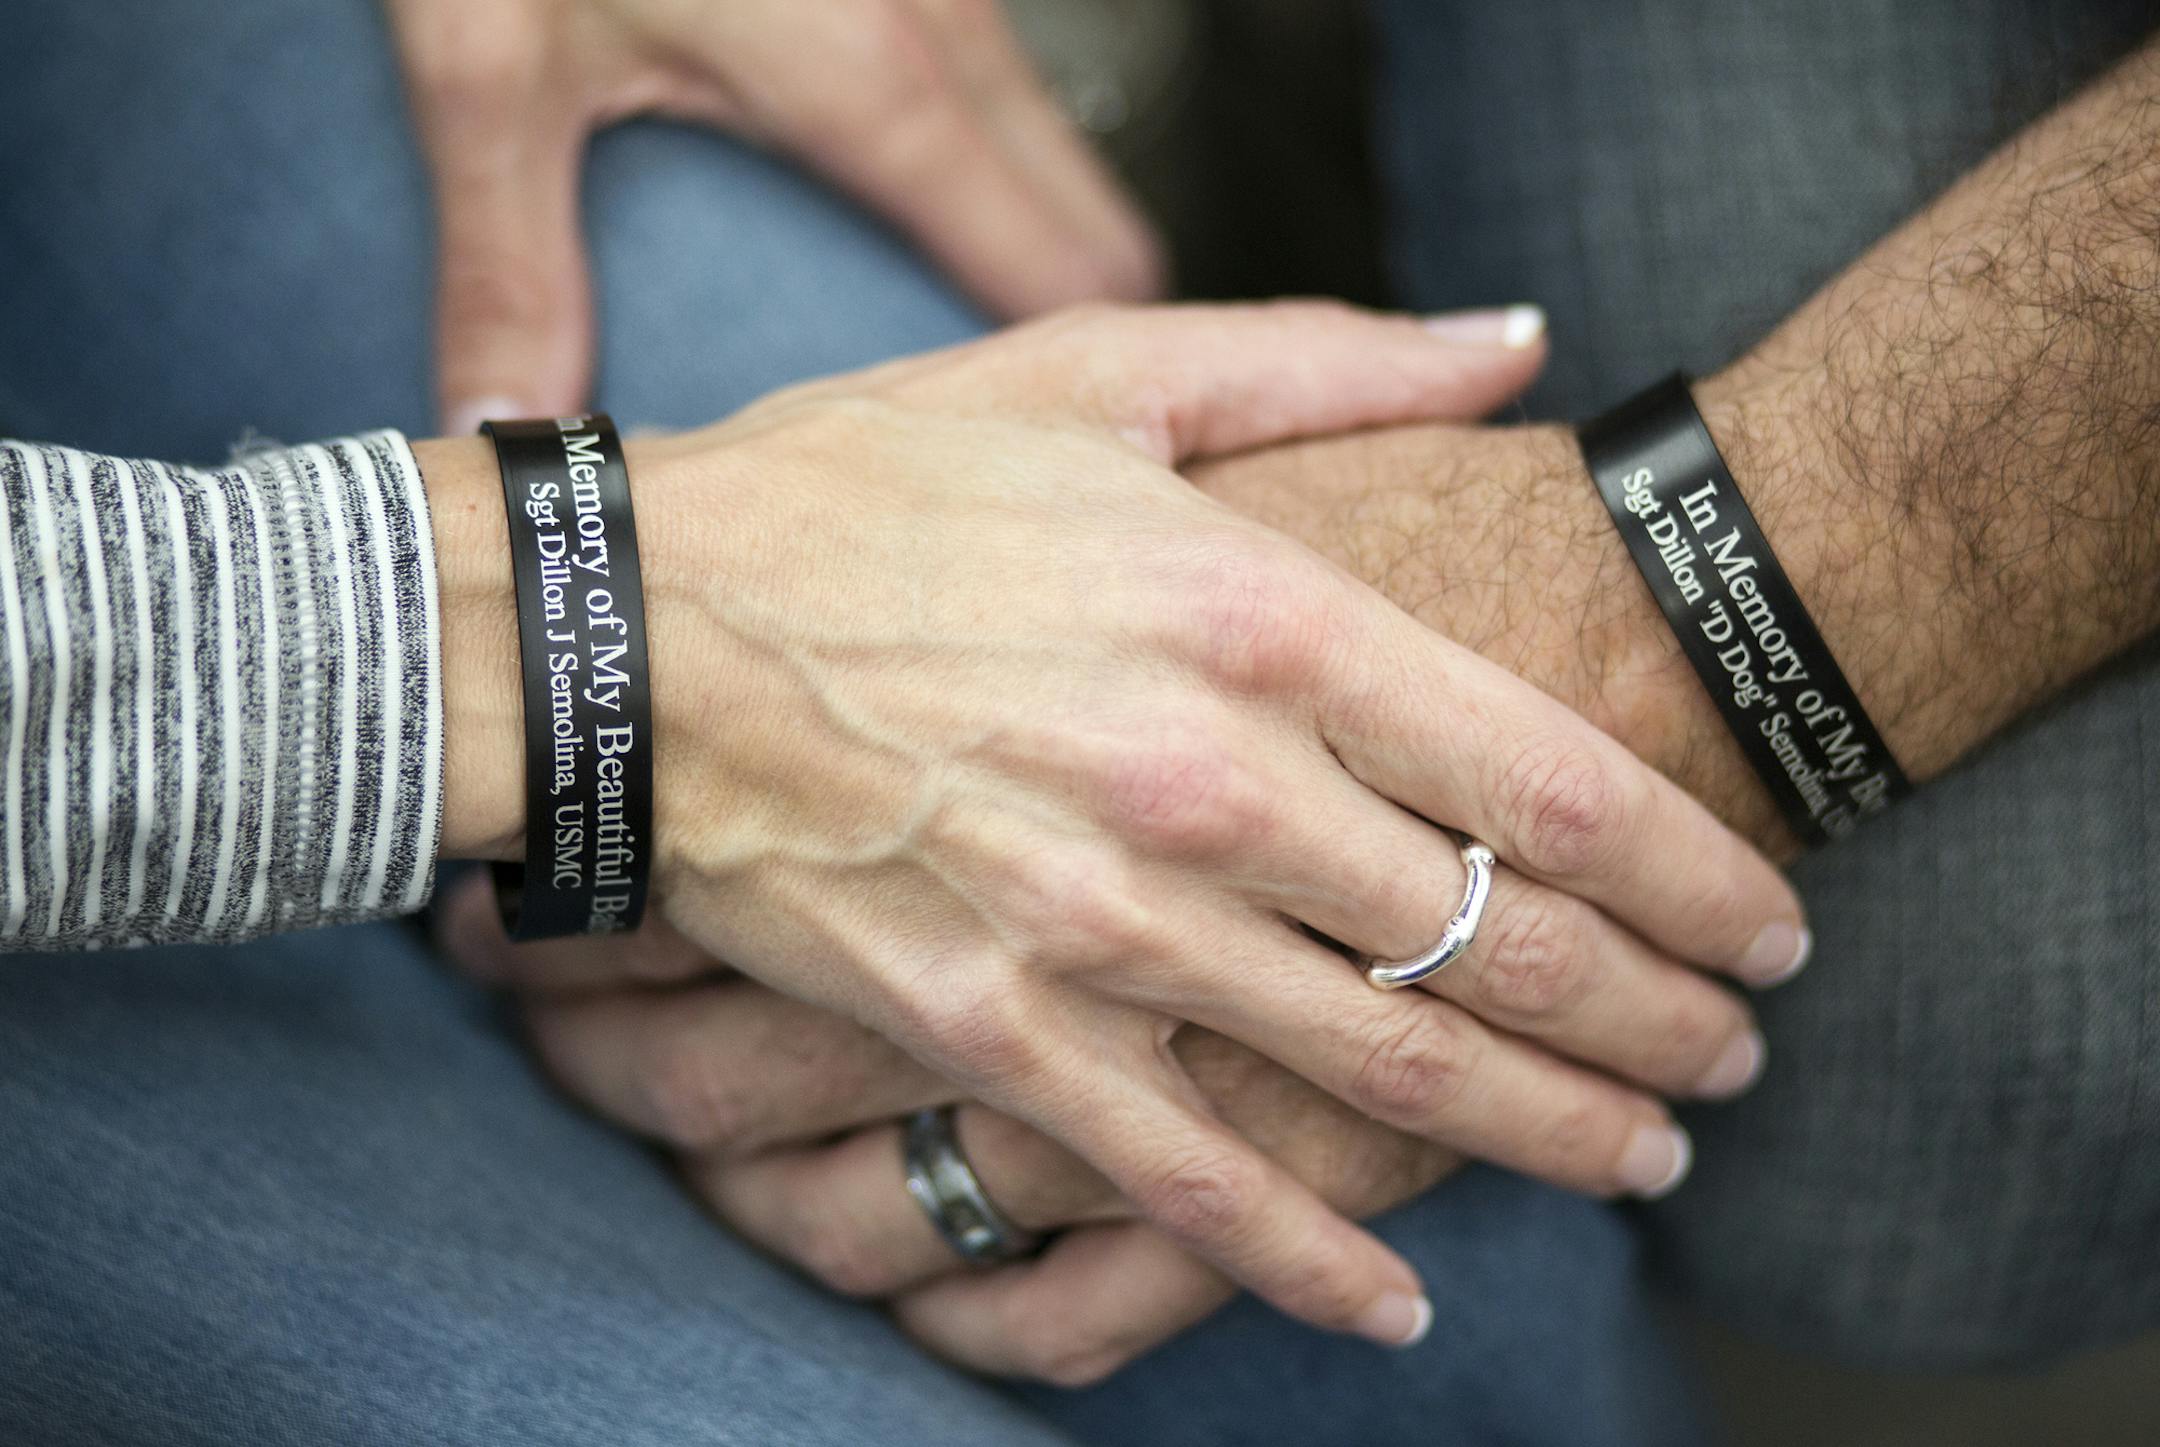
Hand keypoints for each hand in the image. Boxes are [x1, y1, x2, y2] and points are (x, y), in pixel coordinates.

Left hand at [386, 0, 1164, 429]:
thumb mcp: (491, 59)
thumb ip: (511, 258)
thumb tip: (510, 429)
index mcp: (876, 83)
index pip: (1052, 275)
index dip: (1080, 379)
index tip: (1063, 458)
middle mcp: (952, 23)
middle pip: (1092, 213)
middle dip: (1084, 319)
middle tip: (1029, 422)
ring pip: (1056, 132)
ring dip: (1044, 226)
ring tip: (978, 321)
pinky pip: (1004, 67)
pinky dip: (998, 144)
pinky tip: (921, 179)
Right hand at [418, 298, 1804, 1351]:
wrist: (631, 631)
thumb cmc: (866, 492)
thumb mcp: (1094, 376)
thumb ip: (1330, 359)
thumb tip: (1526, 339)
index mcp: (1251, 609)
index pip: (1549, 775)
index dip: (1696, 870)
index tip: (1769, 923)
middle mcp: (1205, 780)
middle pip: (1506, 943)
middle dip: (1658, 1022)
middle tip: (1738, 1061)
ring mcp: (1101, 923)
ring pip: (1387, 1072)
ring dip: (1546, 1135)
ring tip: (1642, 1161)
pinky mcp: (994, 1028)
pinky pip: (1186, 1183)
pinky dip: (1304, 1263)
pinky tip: (1396, 1308)